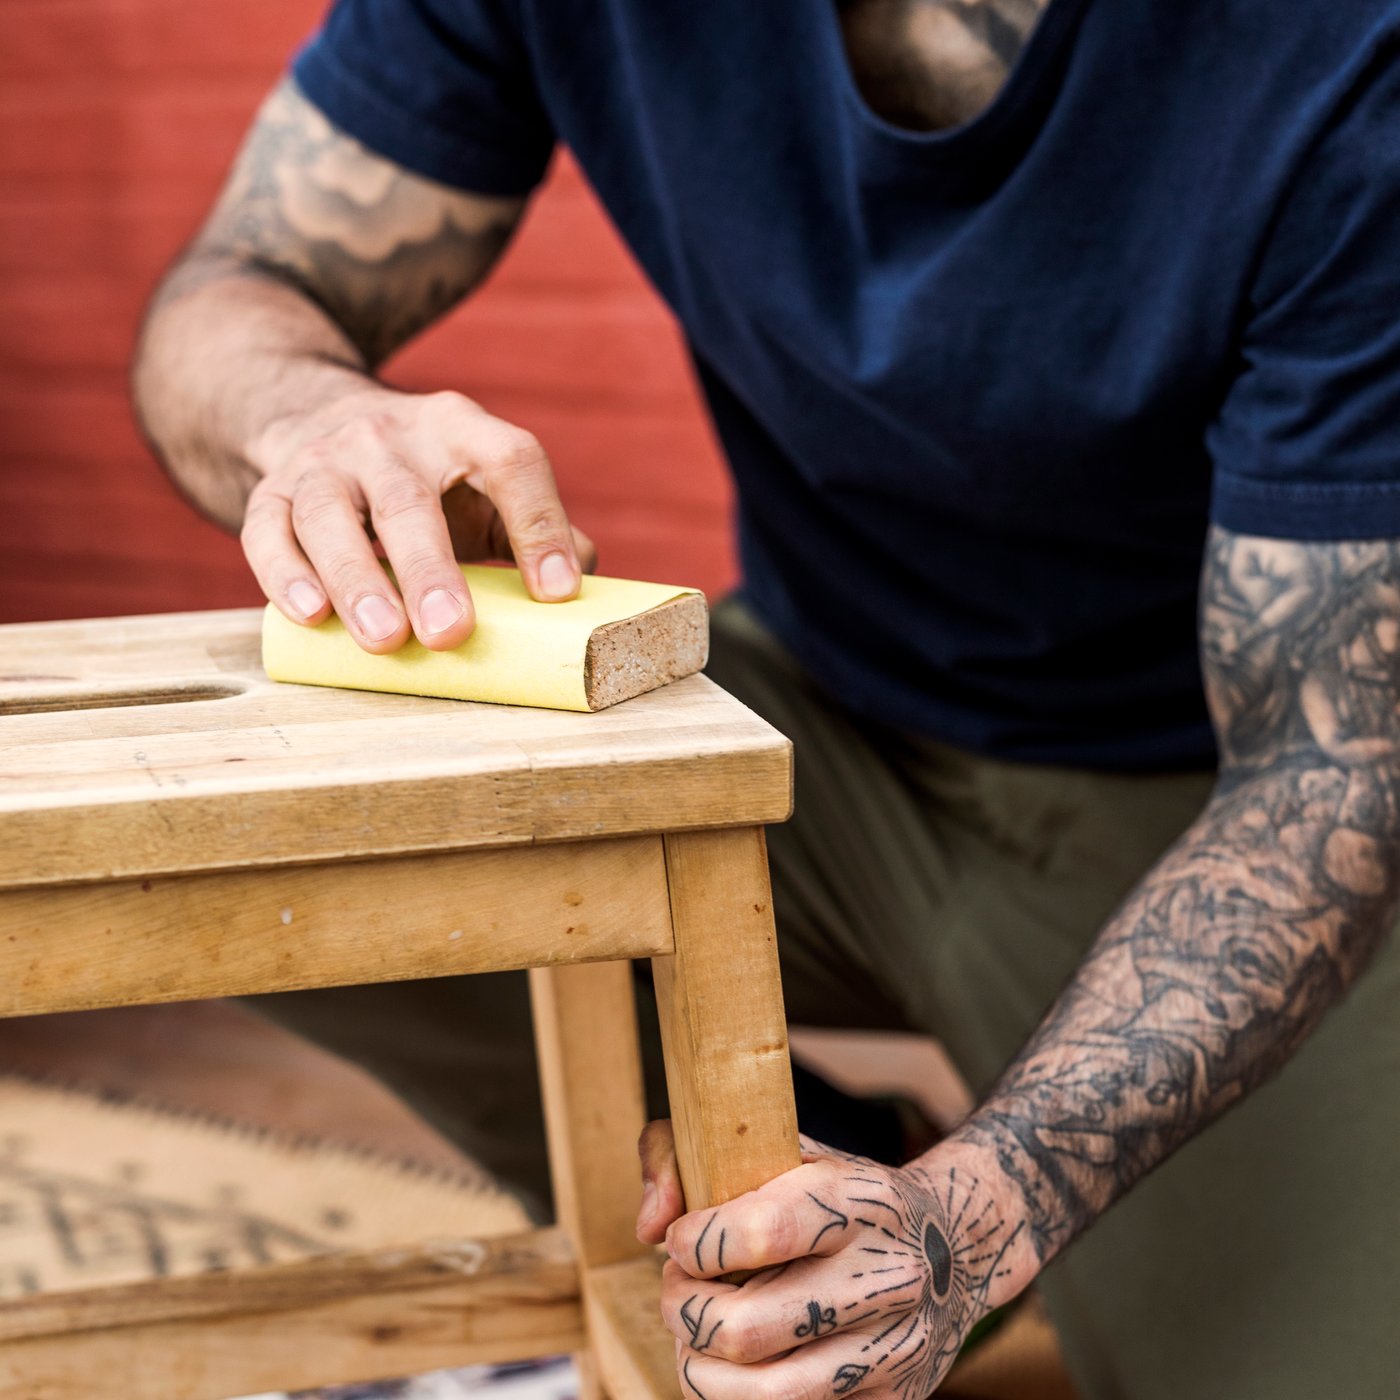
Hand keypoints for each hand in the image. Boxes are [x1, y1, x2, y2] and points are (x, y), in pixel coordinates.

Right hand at [240, 386, 595, 652]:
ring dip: (356, 579)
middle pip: (409, 498)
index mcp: (461, 429)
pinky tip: (309, 615)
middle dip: (431, 569)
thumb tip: (588, 591)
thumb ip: (535, 527)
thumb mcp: (485, 487)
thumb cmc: (426, 479)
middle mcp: (391, 436)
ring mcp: (325, 460)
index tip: (558, 592)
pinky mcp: (271, 489)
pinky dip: (284, 573)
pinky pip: (268, 528)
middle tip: (450, 632)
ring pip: (331, 514)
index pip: (510, 461)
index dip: (538, 524)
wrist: (313, 414)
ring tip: (384, 639)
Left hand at [637, 1121, 1031, 1398]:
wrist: (954, 1245)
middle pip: (746, 1329)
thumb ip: (689, 1156)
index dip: (695, 1243)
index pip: (760, 1231)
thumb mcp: (780, 1146)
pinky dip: (741, 1396)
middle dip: (685, 1313)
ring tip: (696, 1334)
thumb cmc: (840, 1194)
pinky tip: (736, 1363)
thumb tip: (649, 1226)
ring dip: (701, 1368)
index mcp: (858, 1201)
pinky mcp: (895, 1398)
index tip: (680, 1239)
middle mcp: (885, 1276)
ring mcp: (893, 1346)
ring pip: (765, 1393)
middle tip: (678, 1290)